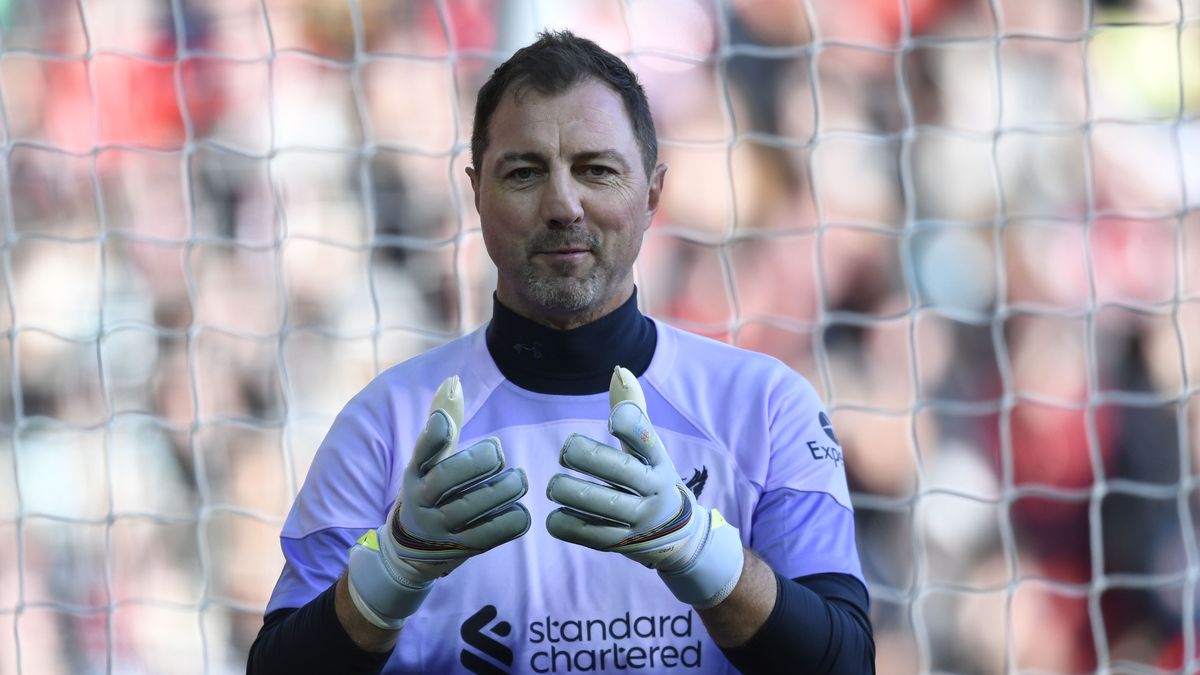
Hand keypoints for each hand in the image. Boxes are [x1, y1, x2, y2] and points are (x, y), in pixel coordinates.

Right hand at [348, 375, 531, 628]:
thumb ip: (446, 419)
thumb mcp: (431, 458)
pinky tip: (517, 507)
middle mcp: (424, 499)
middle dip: (484, 460)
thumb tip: (454, 380)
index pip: (422, 450)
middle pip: (452, 476)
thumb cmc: (433, 489)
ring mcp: (443, 527)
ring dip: (507, 487)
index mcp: (415, 471)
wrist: (416, 549)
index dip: (433, 434)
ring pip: (478, 503)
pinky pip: (498, 531)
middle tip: (498, 454)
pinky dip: (515, 517)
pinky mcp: (466, 547)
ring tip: (516, 479)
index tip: (445, 422)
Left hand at [546, 366, 743, 608]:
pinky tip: (559, 513)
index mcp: (658, 459)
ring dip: (566, 489)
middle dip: (580, 453)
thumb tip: (619, 370)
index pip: (643, 433)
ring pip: (594, 501)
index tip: (611, 421)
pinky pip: (581, 531)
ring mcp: (637, 520)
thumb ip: (630, 408)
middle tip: (567, 452)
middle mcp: (652, 488)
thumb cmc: (650, 477)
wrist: (677, 536)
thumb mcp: (648, 447)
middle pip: (613, 467)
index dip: (625, 421)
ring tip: (557, 486)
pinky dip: (562, 521)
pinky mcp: (619, 544)